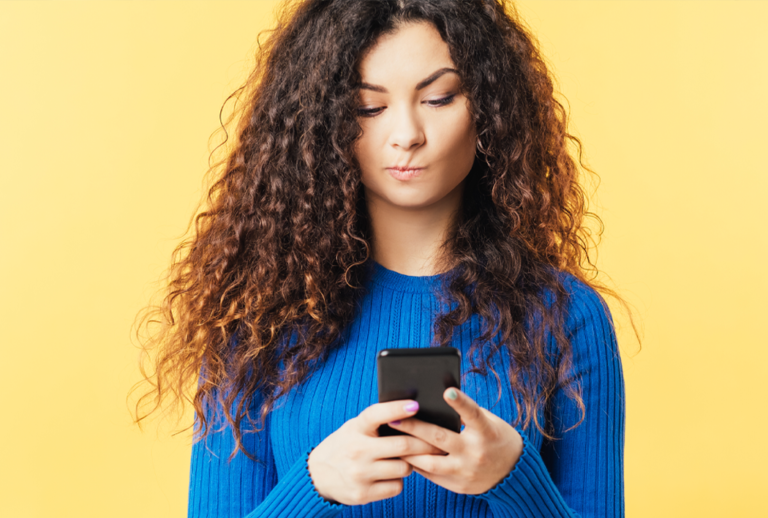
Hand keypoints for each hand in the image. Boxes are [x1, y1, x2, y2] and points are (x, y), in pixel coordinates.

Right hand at [307, 399, 446, 505]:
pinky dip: (399, 480)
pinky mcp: (363, 494)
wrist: (318, 475)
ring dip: (410, 463)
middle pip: (403, 445)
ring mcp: (360, 473)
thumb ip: (377, 423)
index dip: (397, 408)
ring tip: (406, 458)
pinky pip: (397, 486)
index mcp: (356, 428)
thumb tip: (413, 414)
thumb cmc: (346, 445)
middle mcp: (357, 450)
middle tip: (437, 442)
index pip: (378, 414)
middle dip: (424, 443)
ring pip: (404, 467)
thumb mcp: (355, 428)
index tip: (415, 405)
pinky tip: (391, 474)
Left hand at [389, 388, 522, 494]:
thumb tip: (435, 400)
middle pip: (440, 439)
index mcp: (486, 432)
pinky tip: (404, 454)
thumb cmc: (495, 437)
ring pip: (430, 462)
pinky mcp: (459, 486)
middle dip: (414, 428)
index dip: (461, 403)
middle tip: (394, 418)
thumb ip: (466, 414)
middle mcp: (476, 453)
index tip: (447, 391)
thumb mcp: (489, 421)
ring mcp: (466, 472)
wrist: (513, 472)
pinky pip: (432, 475)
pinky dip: (417, 464)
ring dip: (409, 450)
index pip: (473, 414)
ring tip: (391, 439)